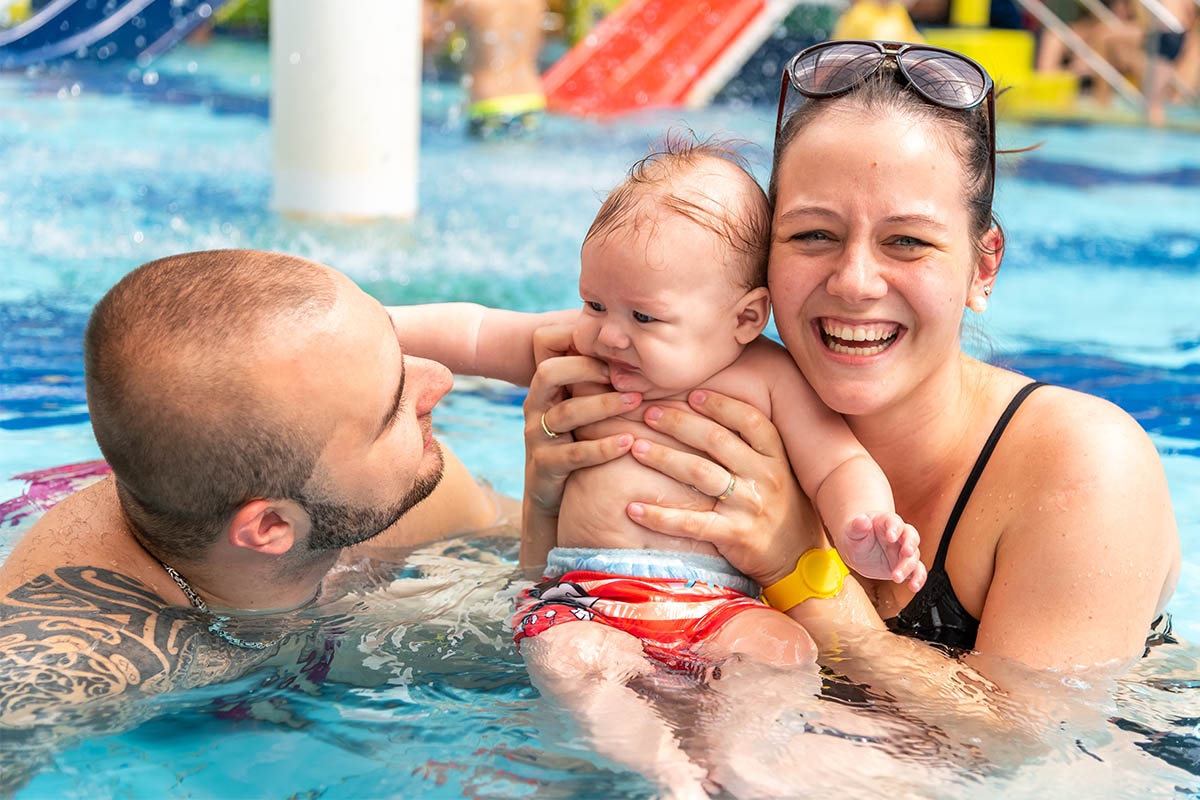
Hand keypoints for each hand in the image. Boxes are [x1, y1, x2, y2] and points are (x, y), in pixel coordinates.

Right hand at [523, 353, 640, 514]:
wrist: (552, 497)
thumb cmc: (576, 443)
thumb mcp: (580, 412)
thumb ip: (595, 385)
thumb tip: (634, 355)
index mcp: (543, 390)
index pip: (552, 355)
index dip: (582, 351)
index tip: (618, 355)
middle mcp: (535, 408)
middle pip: (550, 374)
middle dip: (587, 369)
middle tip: (625, 375)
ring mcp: (537, 437)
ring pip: (567, 413)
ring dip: (604, 405)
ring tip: (635, 402)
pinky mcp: (545, 466)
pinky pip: (575, 453)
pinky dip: (602, 447)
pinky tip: (628, 442)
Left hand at [625, 390, 823, 587]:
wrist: (796, 560)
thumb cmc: (779, 508)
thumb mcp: (778, 472)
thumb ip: (751, 447)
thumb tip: (709, 413)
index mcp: (776, 457)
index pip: (749, 420)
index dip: (719, 404)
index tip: (690, 394)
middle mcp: (766, 477)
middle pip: (716, 440)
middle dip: (679, 423)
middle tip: (649, 414)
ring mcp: (750, 507)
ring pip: (699, 473)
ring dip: (663, 458)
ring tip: (636, 448)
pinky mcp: (734, 536)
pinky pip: (690, 523)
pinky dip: (659, 516)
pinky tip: (633, 508)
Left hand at [840, 513, 926, 591]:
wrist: (858, 549)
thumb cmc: (856, 535)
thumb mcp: (852, 531)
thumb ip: (857, 526)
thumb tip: (862, 520)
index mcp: (887, 522)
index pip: (895, 522)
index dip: (895, 528)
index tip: (891, 536)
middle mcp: (900, 535)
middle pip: (910, 538)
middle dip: (909, 546)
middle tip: (905, 553)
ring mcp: (903, 551)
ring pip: (914, 556)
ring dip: (908, 567)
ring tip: (896, 577)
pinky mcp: (905, 566)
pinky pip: (917, 571)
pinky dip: (918, 579)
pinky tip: (914, 586)